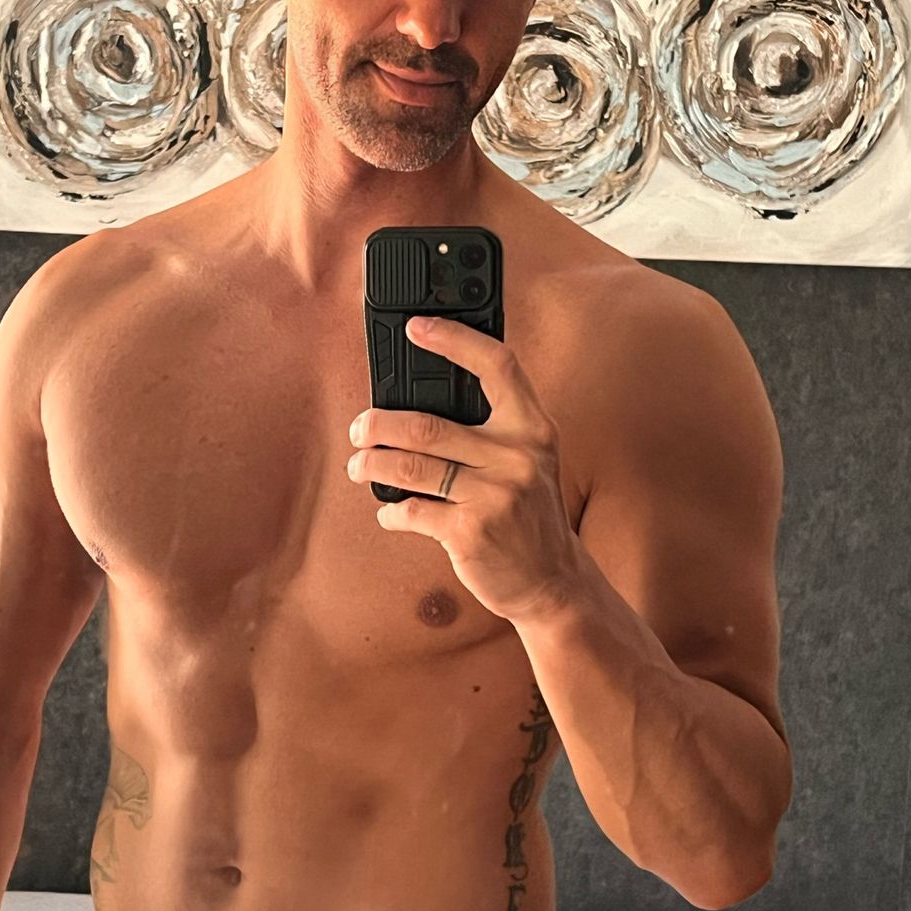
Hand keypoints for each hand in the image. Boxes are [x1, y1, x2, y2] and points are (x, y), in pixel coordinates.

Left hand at [346, 315, 580, 624]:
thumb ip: (492, 431)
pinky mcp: (470, 531)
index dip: (454, 340)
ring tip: (359, 465)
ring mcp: (494, 495)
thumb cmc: (527, 517)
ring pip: (409, 466)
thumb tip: (418, 403)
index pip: (497, 366)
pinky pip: (411, 510)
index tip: (416, 327)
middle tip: (360, 430)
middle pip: (426, 424)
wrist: (551, 582)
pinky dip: (391, 510)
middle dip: (378, 425)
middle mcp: (516, 457)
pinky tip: (390, 512)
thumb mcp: (528, 463)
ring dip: (371, 464)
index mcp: (533, 430)